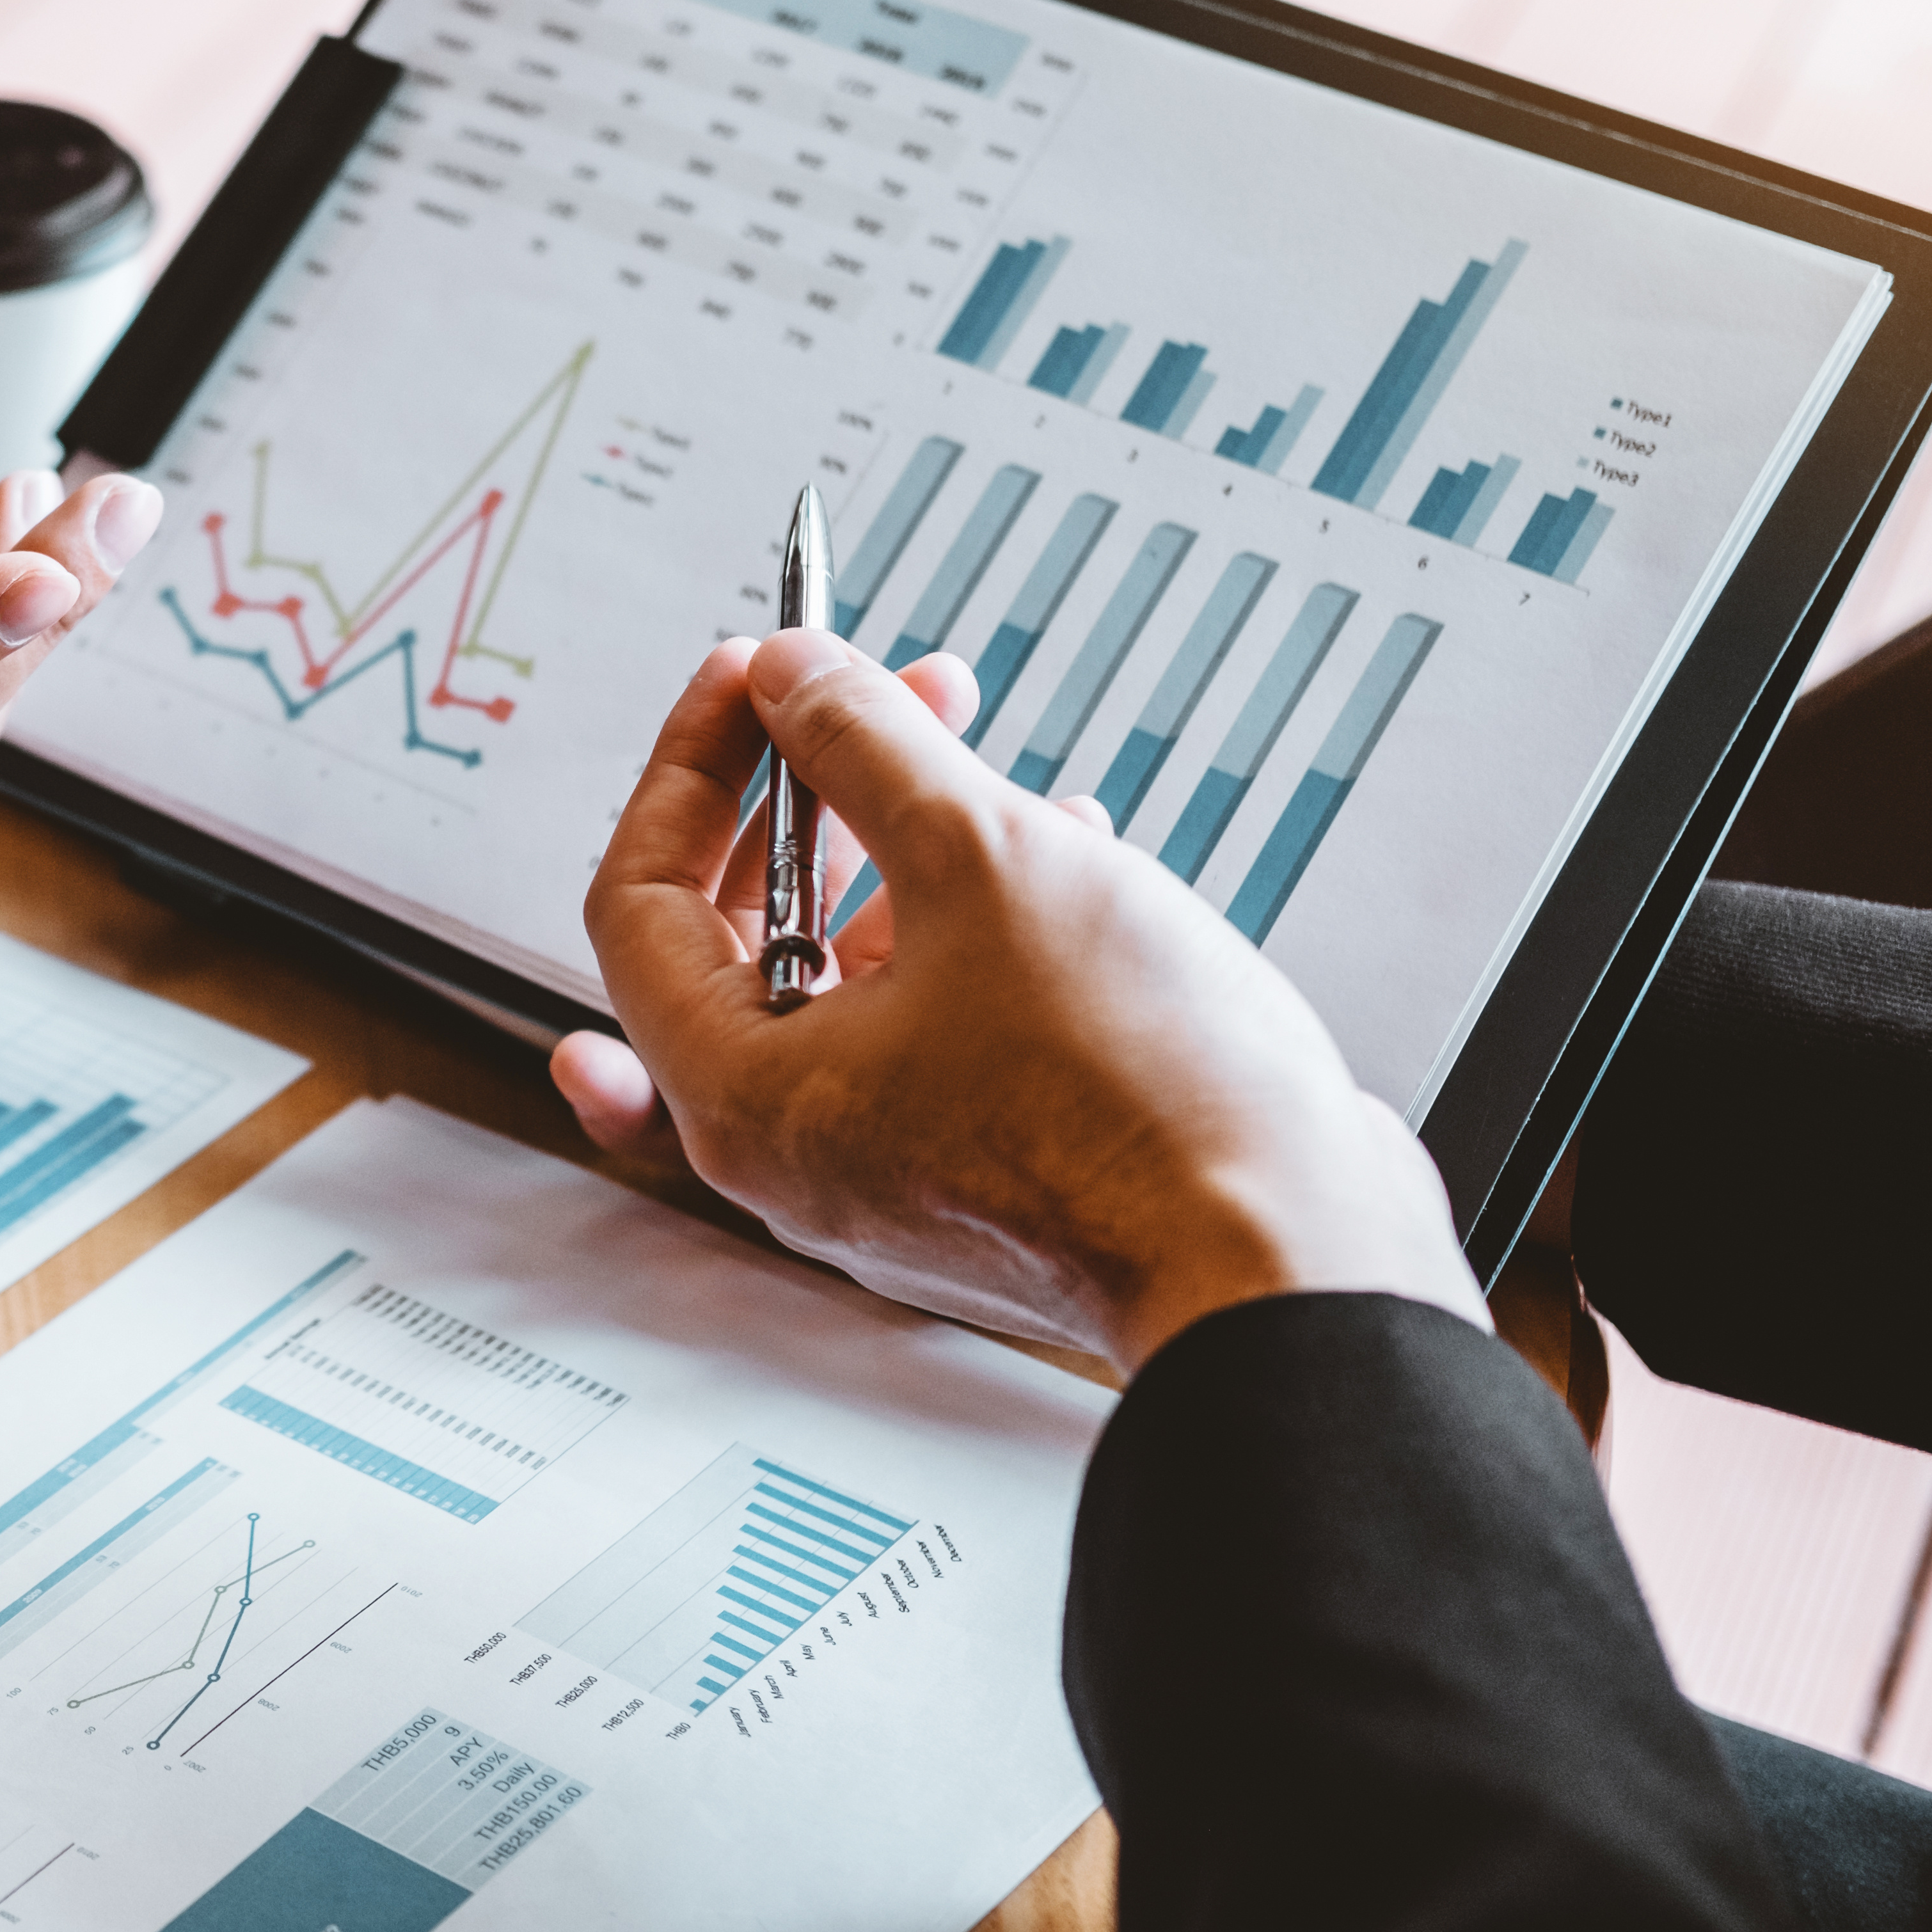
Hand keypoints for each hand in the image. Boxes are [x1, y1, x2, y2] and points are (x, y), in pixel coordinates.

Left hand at [549, 630, 1485, 1372]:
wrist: (1294, 1254)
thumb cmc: (1137, 1100)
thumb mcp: (979, 856)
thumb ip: (862, 744)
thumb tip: (791, 677)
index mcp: (744, 1098)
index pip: (637, 899)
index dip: (692, 763)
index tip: (753, 678)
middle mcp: (800, 1147)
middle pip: (741, 928)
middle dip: (809, 789)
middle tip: (869, 696)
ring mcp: (895, 1160)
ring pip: (856, 966)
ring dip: (905, 843)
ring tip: (975, 756)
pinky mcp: (990, 1159)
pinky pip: (941, 1014)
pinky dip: (976, 923)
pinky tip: (1057, 849)